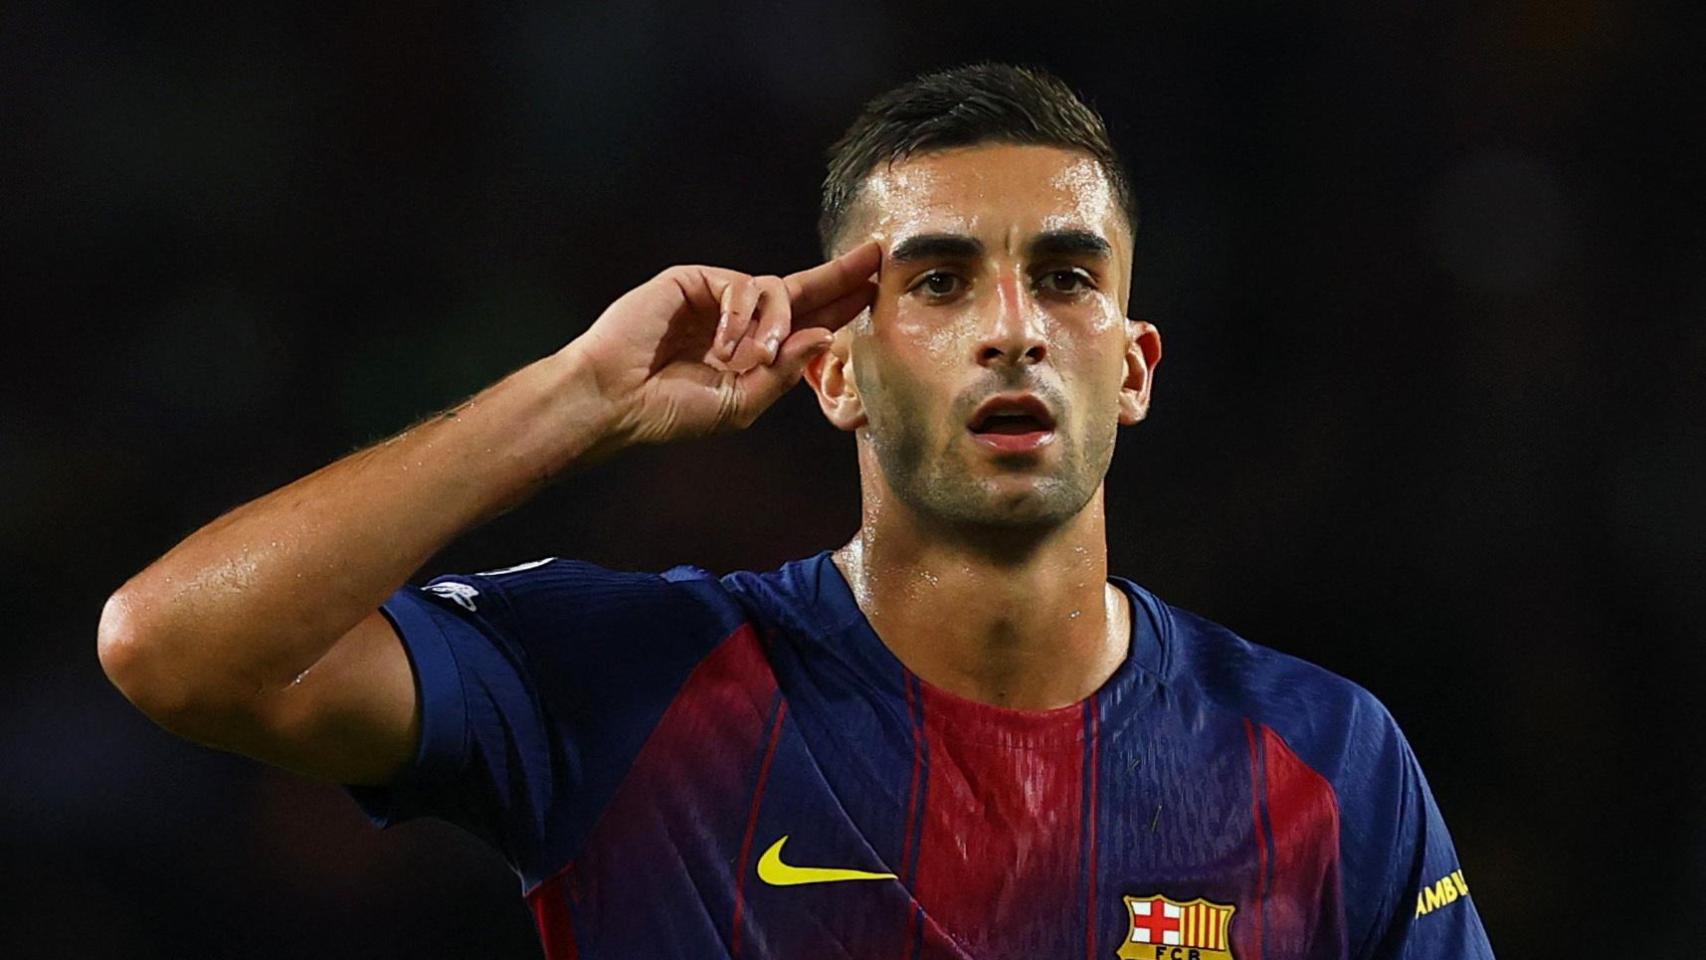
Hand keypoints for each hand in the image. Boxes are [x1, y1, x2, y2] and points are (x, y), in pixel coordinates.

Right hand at [565, 241, 879, 445]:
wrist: (615, 400)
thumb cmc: (669, 411)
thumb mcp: (740, 404)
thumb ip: (783, 373)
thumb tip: (826, 335)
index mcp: (750, 350)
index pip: (805, 320)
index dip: (840, 304)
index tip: (876, 287)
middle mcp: (737, 319)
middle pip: (799, 289)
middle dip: (838, 275)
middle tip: (875, 258)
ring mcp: (714, 297)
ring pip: (773, 290)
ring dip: (772, 326)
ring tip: (749, 358)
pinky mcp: (691, 281)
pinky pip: (739, 285)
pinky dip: (740, 315)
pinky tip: (723, 343)